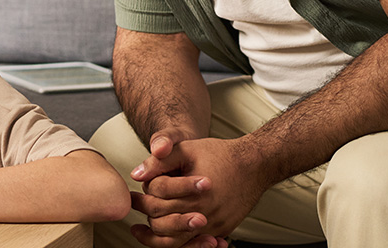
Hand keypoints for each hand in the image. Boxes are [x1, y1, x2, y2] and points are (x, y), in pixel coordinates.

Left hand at [136, 137, 268, 246]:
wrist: (254, 164)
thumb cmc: (221, 155)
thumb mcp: (186, 150)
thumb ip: (160, 161)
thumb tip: (136, 174)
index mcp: (192, 193)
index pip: (156, 201)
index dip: (142, 196)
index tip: (133, 195)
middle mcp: (204, 213)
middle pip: (164, 223)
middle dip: (147, 214)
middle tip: (136, 207)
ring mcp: (214, 225)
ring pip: (178, 241)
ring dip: (158, 236)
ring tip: (143, 230)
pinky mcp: (221, 230)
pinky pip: (196, 243)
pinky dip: (180, 242)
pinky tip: (170, 234)